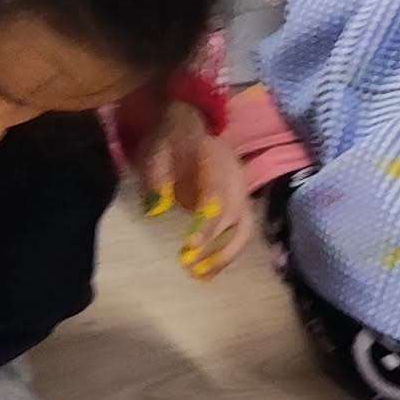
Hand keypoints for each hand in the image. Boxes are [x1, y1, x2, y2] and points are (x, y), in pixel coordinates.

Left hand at [137, 104, 250, 276]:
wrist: (189, 124)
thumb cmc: (171, 140)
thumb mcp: (157, 151)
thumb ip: (157, 178)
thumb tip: (155, 210)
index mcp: (217, 162)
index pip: (217, 197)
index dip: (206, 224)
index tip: (189, 246)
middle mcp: (236, 179)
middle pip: (238, 218)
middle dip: (218, 247)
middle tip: (190, 268)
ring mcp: (240, 192)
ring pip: (244, 229)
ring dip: (225, 255)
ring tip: (201, 276)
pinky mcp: (238, 204)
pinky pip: (239, 232)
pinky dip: (225, 252)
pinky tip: (205, 269)